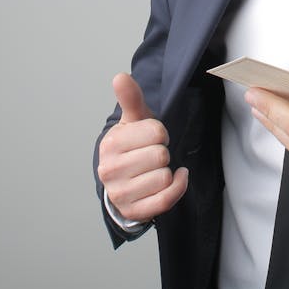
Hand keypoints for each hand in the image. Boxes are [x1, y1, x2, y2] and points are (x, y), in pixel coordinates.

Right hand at [97, 73, 188, 223]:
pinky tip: (174, 178)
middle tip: (151, 155)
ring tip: (154, 169)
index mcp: (111, 144)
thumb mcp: (132, 120)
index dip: (160, 132)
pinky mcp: (134, 211)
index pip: (156, 132)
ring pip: (164, 177)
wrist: (121, 180)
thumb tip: (120, 77)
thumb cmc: (132, 145)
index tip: (152, 137)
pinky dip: (178, 186)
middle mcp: (110, 170)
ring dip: (167, 172)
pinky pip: (167, 198)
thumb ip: (130, 98)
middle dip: (162, 153)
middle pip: (161, 156)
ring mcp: (121, 194)